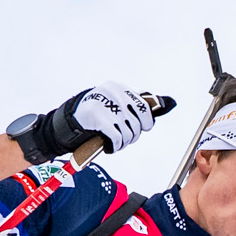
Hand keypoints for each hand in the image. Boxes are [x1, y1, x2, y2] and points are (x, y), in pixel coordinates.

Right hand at [10, 85, 175, 164]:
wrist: (65, 124)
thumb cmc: (94, 117)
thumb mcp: (114, 106)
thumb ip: (137, 106)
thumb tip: (170, 102)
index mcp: (117, 88)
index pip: (144, 105)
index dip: (147, 121)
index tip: (143, 127)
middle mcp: (111, 93)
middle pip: (138, 121)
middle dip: (134, 134)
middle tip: (124, 139)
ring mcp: (104, 105)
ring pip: (129, 131)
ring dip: (124, 142)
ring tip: (116, 143)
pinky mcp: (98, 117)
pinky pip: (117, 137)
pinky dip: (116, 146)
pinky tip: (110, 147)